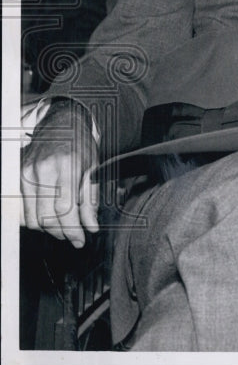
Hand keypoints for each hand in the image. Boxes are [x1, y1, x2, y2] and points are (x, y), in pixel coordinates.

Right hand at [21, 99, 99, 247]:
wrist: (60, 124)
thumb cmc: (80, 146)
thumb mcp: (94, 169)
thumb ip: (91, 200)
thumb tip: (91, 227)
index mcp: (68, 166)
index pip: (66, 208)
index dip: (73, 230)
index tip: (80, 241)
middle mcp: (44, 170)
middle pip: (47, 217)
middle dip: (61, 232)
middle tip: (73, 236)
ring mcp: (27, 173)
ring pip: (32, 217)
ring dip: (48, 229)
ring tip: (63, 227)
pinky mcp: (17, 176)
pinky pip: (23, 209)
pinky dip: (35, 219)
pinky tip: (48, 216)